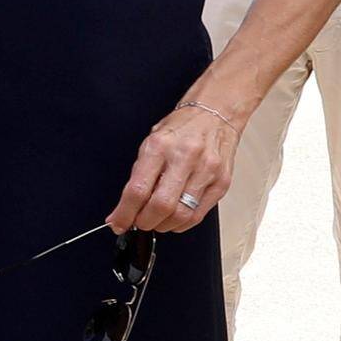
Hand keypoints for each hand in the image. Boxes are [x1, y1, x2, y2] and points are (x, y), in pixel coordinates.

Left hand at [109, 96, 241, 235]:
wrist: (214, 115)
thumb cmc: (181, 129)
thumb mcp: (150, 143)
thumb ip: (138, 177)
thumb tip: (123, 210)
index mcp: (160, 147)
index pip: (138, 189)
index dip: (125, 213)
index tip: (118, 223)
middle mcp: (185, 158)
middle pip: (161, 206)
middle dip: (144, 222)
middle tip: (138, 222)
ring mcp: (207, 171)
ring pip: (181, 215)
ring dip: (163, 225)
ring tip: (157, 219)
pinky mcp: (221, 183)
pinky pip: (198, 216)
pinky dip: (181, 223)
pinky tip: (175, 217)